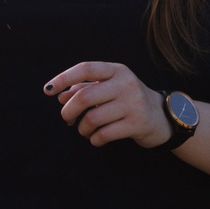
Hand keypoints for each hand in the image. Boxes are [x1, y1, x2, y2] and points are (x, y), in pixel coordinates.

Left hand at [45, 61, 169, 147]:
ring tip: (84, 130)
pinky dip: (94, 139)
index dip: (63, 78)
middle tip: (67, 118)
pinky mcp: (137, 124)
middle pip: (85, 97)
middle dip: (68, 111)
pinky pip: (103, 134)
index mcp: (117, 70)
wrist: (161, 116)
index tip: (48, 90)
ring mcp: (133, 104)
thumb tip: (59, 95)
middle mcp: (126, 84)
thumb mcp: (109, 88)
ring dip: (82, 128)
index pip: (85, 69)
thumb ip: (85, 88)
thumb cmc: (127, 100)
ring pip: (92, 119)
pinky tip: (96, 138)